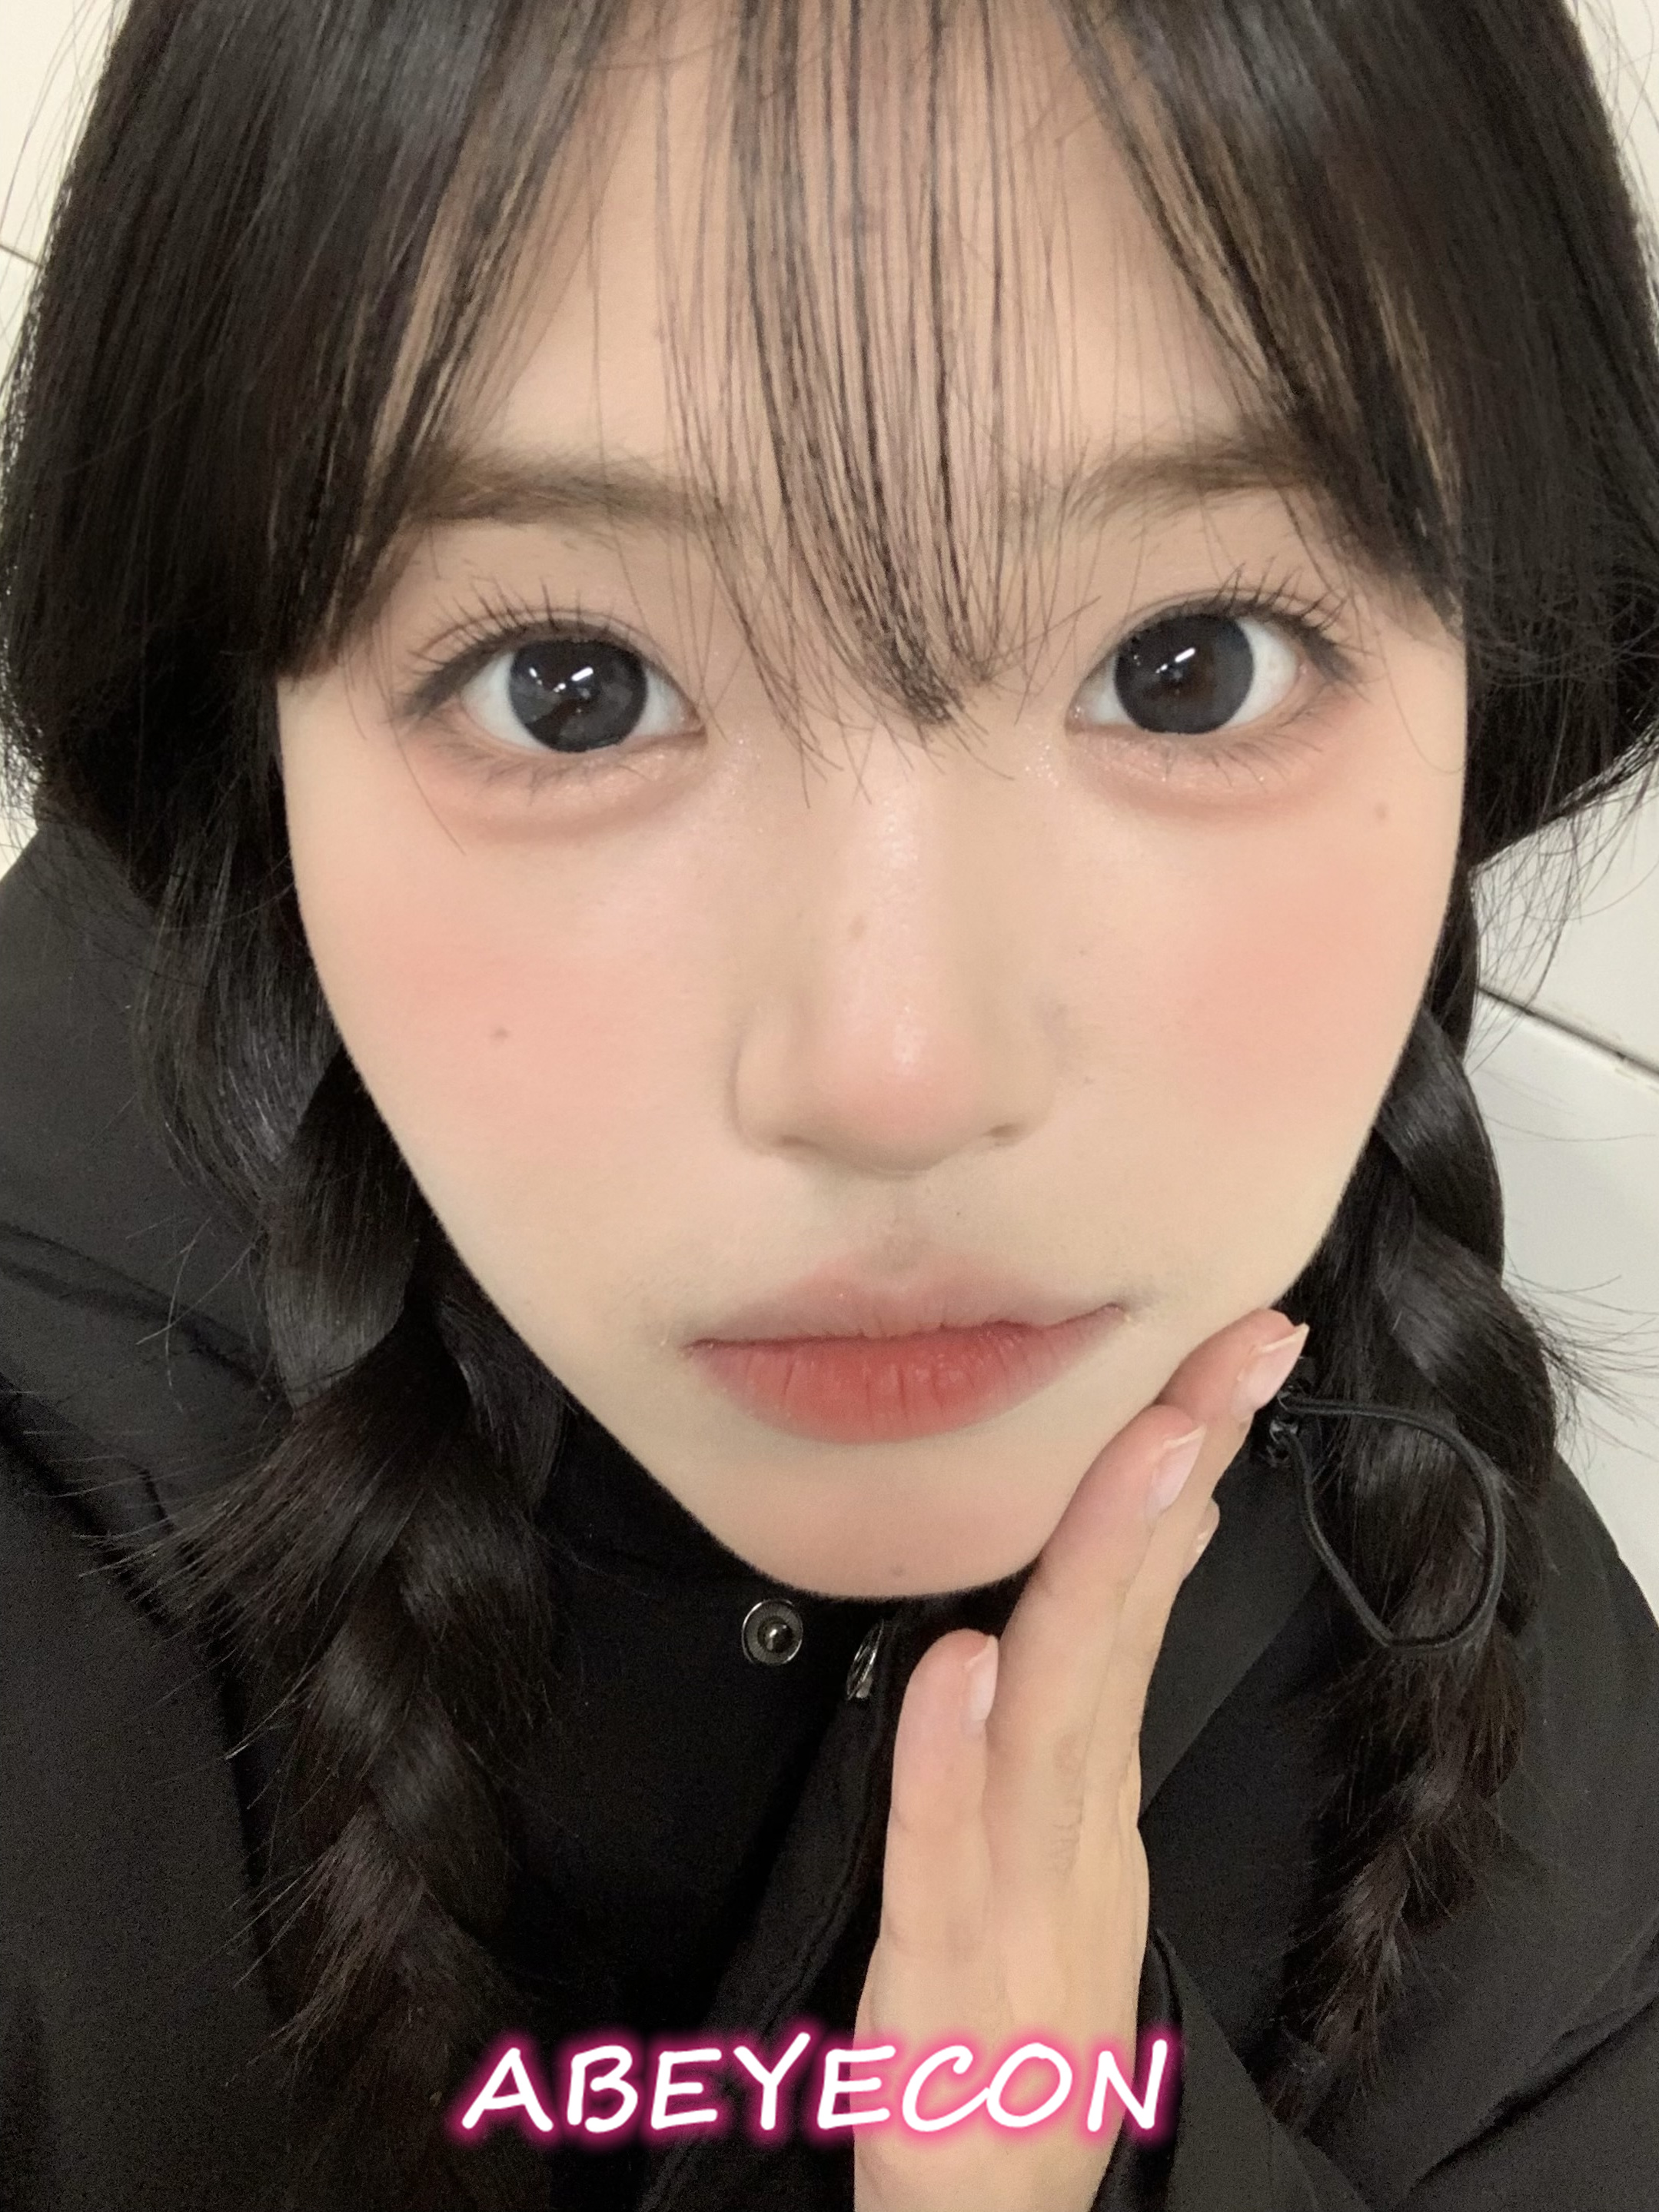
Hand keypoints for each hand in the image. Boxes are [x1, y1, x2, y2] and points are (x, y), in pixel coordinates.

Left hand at [850, 1308, 1309, 2211]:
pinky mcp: (941, 1957)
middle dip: (1173, 1471)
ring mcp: (1011, 1879)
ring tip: (1150, 1451)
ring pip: (1061, 1709)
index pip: (1133, 1579)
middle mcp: (1065, 1806)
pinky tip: (959, 1662)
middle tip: (1235, 1351)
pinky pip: (939, 1847)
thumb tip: (1138, 1542)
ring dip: (1102, 1575)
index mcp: (1083, 1761)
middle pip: (1117, 1614)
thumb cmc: (1015, 1981)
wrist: (990, 2187)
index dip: (1181, 1456)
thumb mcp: (1067, 1811)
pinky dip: (949, 1755)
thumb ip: (1088, 1680)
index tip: (1233, 1344)